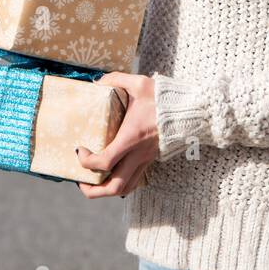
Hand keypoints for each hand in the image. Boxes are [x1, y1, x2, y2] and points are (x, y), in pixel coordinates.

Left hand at [75, 72, 158, 198]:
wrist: (189, 109)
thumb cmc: (162, 97)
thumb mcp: (138, 83)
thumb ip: (115, 79)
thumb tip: (97, 81)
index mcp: (132, 137)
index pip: (105, 161)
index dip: (86, 161)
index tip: (79, 149)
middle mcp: (138, 154)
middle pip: (114, 187)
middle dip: (92, 190)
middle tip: (79, 180)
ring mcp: (145, 160)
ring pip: (125, 189)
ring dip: (105, 190)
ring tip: (91, 182)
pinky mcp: (150, 161)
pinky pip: (134, 181)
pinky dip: (119, 184)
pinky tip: (110, 174)